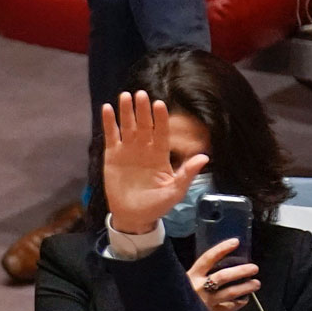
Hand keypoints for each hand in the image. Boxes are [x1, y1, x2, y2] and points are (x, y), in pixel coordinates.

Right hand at [100, 91, 208, 236]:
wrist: (133, 216)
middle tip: (140, 94)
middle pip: (143, 124)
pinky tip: (107, 109)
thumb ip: (187, 173)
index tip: (159, 105)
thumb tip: (204, 157)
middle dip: (142, 110)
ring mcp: (128, 150)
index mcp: (160, 154)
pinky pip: (111, 136)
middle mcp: (144, 148)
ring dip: (126, 111)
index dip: (160, 118)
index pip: (161, 132)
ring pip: (127, 126)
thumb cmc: (157, 205)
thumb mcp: (175, 191)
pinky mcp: (112, 155)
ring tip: (125, 96)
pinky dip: (109, 122)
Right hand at [187, 239, 259, 310]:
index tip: (236, 242)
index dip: (222, 249)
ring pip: (230, 293)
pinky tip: (244, 300)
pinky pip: (229, 308)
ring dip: (246, 287)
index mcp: (191, 276)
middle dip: (241, 271)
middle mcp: (199, 288)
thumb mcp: (180, 282)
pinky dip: (238, 303)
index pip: (208, 259)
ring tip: (256, 284)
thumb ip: (194, 275)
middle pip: (224, 276)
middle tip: (254, 268)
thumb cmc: (173, 298)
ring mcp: (206, 302)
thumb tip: (214, 263)